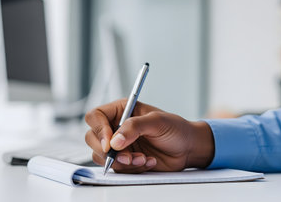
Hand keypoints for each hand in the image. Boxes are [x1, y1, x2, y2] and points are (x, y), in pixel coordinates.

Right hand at [85, 99, 213, 172]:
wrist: (187, 148)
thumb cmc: (176, 129)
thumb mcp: (157, 121)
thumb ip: (135, 127)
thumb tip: (115, 141)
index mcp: (122, 110)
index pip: (96, 116)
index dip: (99, 130)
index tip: (110, 143)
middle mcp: (117, 127)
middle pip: (92, 138)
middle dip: (108, 151)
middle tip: (127, 156)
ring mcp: (119, 145)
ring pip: (102, 157)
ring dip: (123, 162)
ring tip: (143, 158)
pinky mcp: (125, 160)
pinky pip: (116, 168)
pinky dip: (131, 169)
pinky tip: (147, 162)